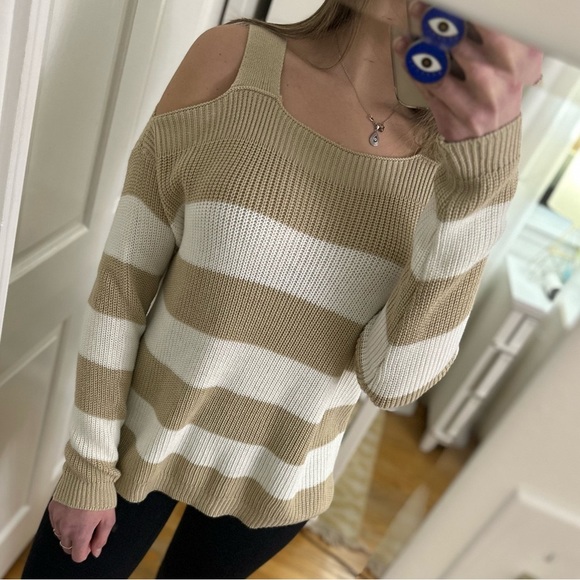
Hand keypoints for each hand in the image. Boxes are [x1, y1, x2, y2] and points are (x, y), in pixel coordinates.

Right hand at [49, 499, 115, 562]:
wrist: (88, 475)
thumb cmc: (100, 496)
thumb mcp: (108, 518)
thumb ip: (101, 538)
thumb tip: (95, 551)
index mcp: (80, 533)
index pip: (77, 556)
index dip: (86, 551)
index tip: (91, 540)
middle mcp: (65, 530)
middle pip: (67, 547)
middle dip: (77, 542)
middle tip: (87, 527)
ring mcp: (57, 520)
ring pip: (61, 536)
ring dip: (69, 532)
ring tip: (81, 517)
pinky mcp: (52, 510)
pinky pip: (56, 523)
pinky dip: (63, 521)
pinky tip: (73, 510)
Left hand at [395, 1, 542, 141]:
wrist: (492, 141)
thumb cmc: (498, 93)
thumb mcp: (511, 64)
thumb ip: (497, 38)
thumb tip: (467, 10)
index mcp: (522, 60)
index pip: (498, 27)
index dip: (472, 12)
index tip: (453, 2)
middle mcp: (503, 82)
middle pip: (465, 47)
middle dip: (439, 26)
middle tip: (420, 9)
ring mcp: (478, 103)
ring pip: (444, 71)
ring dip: (420, 51)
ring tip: (406, 37)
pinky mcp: (457, 120)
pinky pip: (432, 91)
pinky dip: (416, 71)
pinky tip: (406, 55)